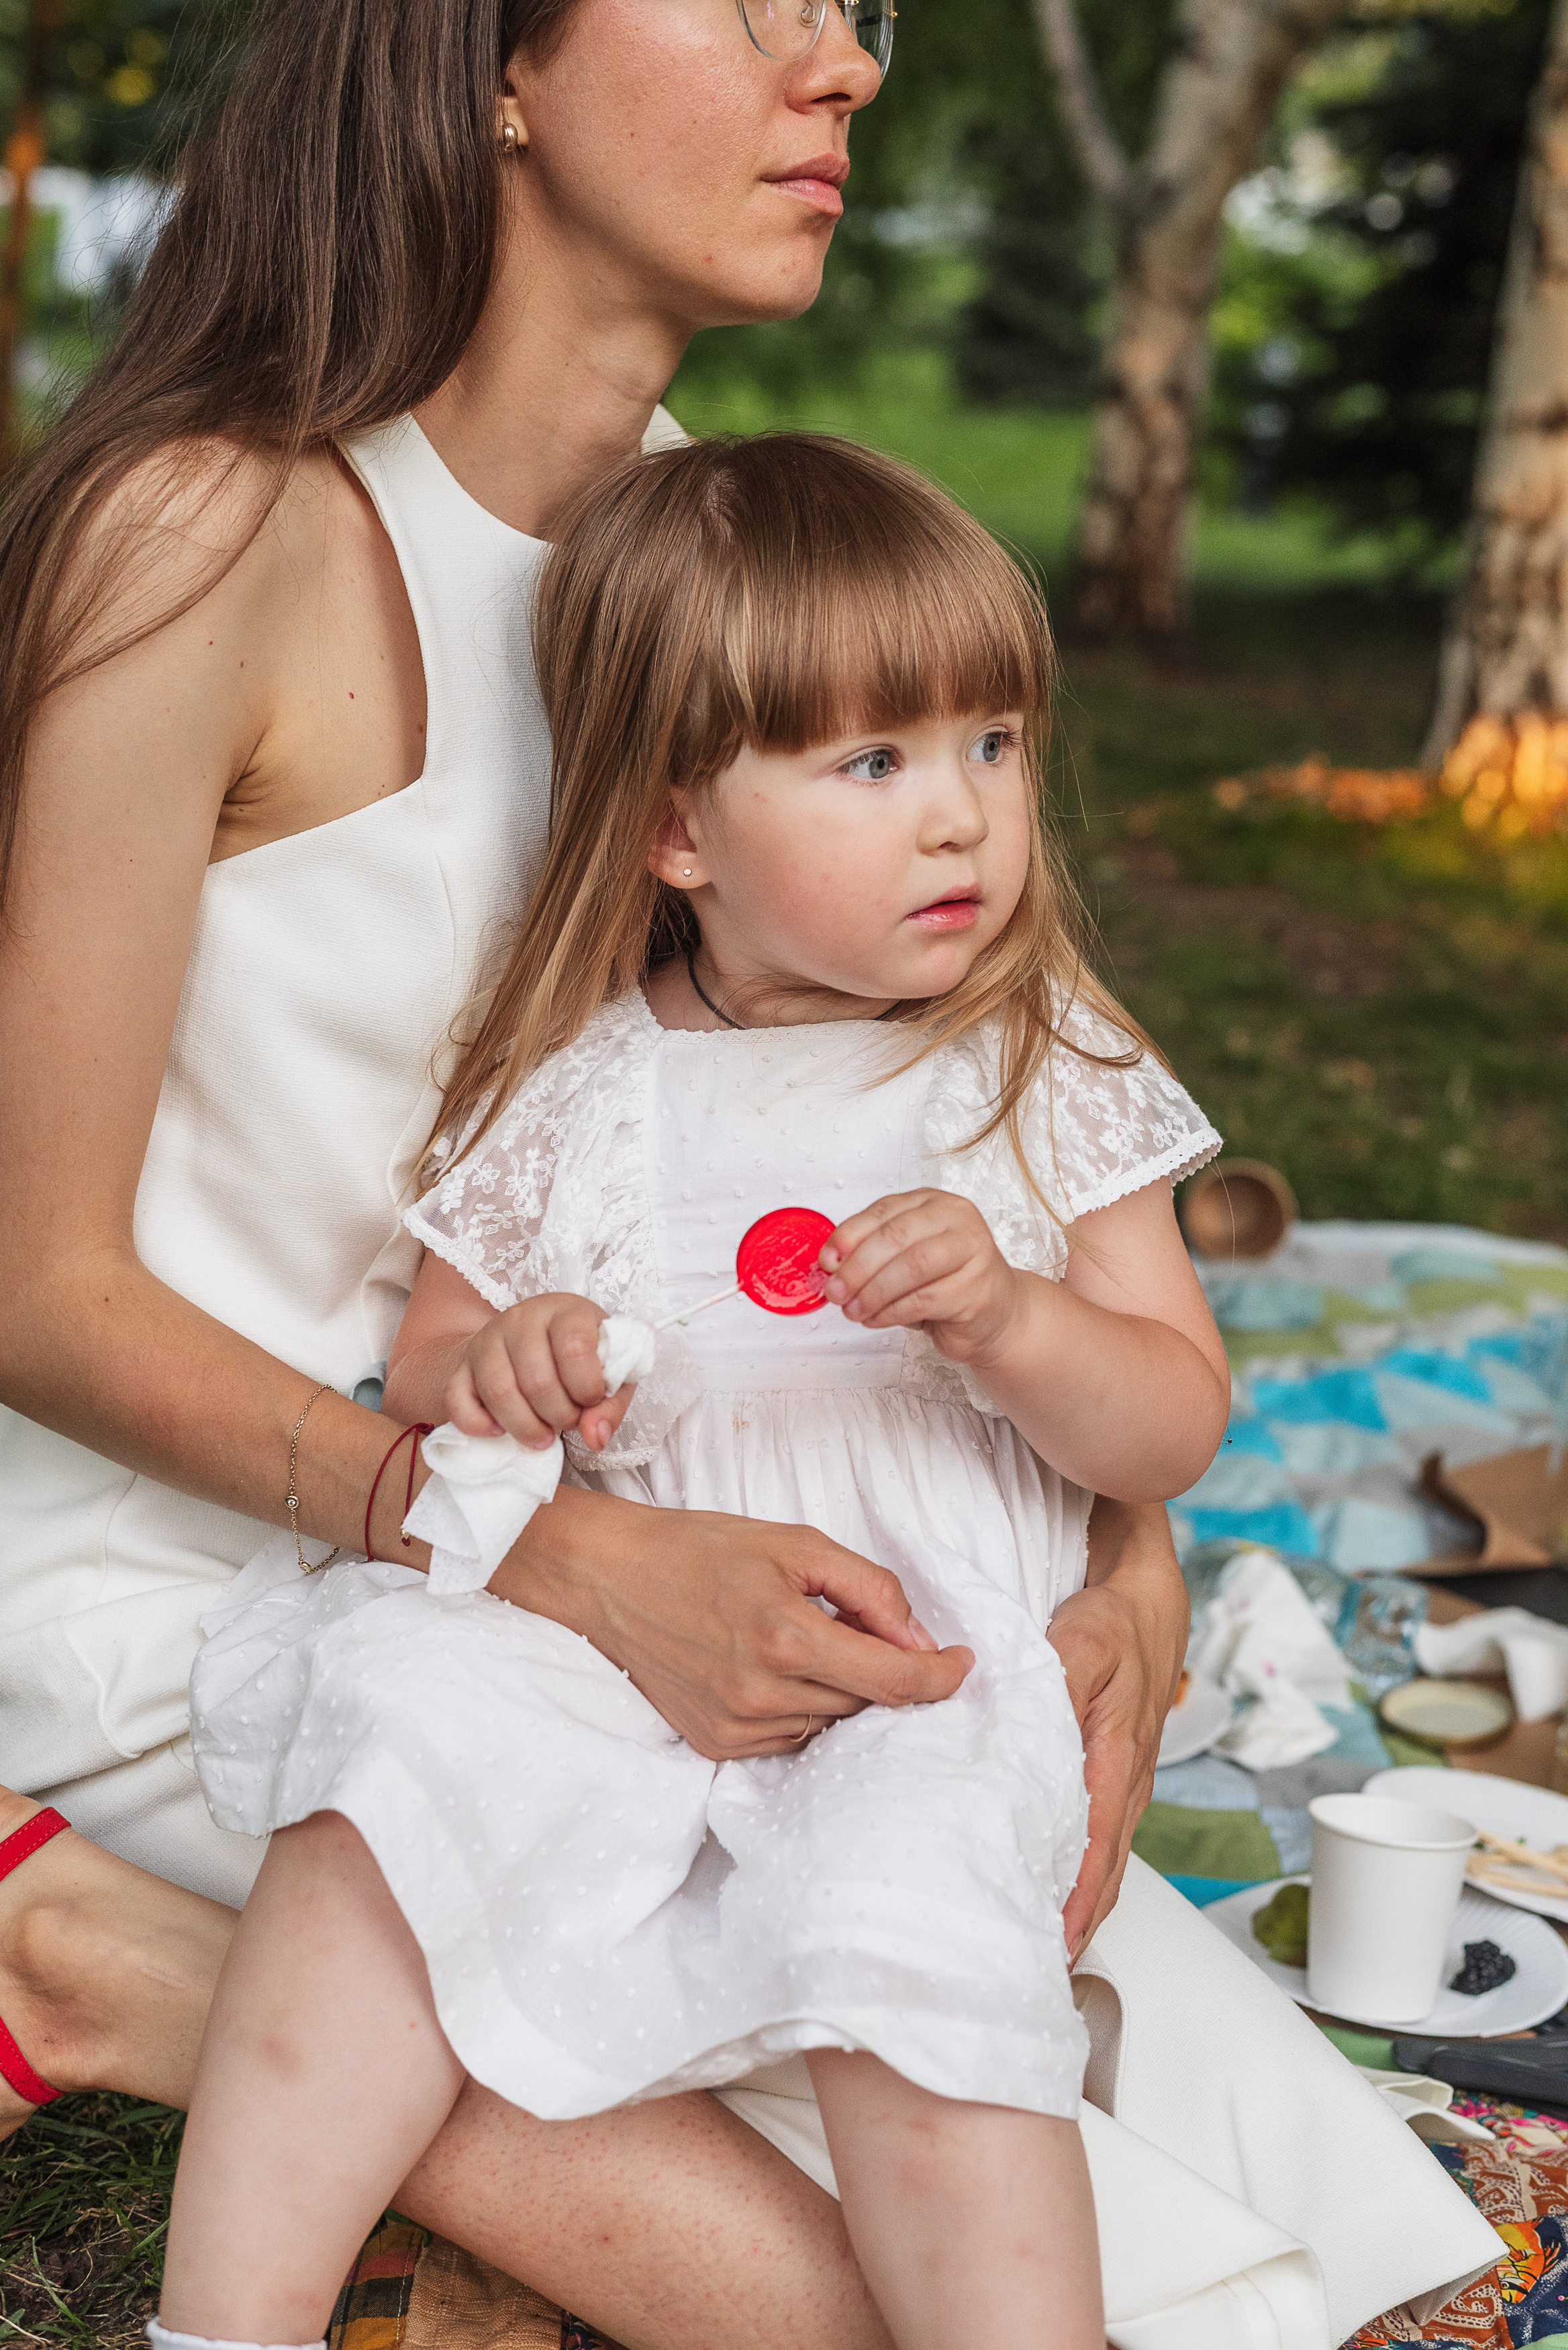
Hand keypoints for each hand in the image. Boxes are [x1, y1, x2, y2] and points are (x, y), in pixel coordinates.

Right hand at [446, 1294, 632, 1454]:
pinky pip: (457, 1400)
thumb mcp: (609, 1373)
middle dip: (560, 1415)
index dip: (588, 1388)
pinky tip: (501, 1429)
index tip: (592, 1399)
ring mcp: (487, 1340)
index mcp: (566, 1311)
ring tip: (543, 1435)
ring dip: (525, 1427)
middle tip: (568, 1421)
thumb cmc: (577, 1358)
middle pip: (537, 1380)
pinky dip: (478, 1425)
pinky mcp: (461, 1366)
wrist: (527, 1341)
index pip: (575, 1348)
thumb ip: (611, 1405)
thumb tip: (595, 1437)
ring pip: (499, 1392)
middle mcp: (521, 1318)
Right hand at [493, 1487, 974, 1760]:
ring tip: (799, 1639)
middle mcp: (763, 1695)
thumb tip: (919, 1639)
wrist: (610, 1578)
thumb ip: (868, 1589)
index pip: (895, 1682)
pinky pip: (791, 1737)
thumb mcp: (794, 1543)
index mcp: (787, 1638)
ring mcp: (736, 1728)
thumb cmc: (703, 1549)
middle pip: (867, 1703)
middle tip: (859, 1626)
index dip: (942, 1676)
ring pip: (831, 1724)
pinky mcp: (716, 1747)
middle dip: (882, 1668)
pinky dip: (800, 1707)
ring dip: (839, 1688)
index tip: (962, 1662)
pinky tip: (772, 1669)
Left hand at [820, 1189, 1026, 1364]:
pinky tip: (875, 1319)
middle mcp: (958, 1220)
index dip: (850, 1235)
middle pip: (896, 1237)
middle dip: (857, 1267)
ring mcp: (973, 1252)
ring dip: (872, 1293)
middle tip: (835, 1291)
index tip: (827, 1261)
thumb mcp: (905, 1257)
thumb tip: (831, 1262)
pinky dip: (890, 1313)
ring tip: (853, 1310)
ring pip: (910, 1268)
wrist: (995, 1313)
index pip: (885, 1210)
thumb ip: (872, 1251)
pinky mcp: (976, 1289)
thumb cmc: (945, 1282)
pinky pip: (922, 1300)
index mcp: (935, 1203)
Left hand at [1048, 1497, 1187, 1958]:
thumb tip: (1024, 1735)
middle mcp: (1124, 1787)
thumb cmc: (1116, 1621)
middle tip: (1023, 1970)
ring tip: (1024, 1945)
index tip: (1045, 1954)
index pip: (1094, 1857)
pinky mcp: (1108, 1775)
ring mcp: (1119, 1785)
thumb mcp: (1081, 1645)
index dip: (1072, 1910)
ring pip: (1096, 1862)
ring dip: (1068, 1905)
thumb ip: (1051, 1689)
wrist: (1146, 1598)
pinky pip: (1091, 1836)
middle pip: (1099, 1877)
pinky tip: (1037, 1882)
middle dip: (1068, 1928)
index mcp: (1118, 1767)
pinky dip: (1069, 1870)